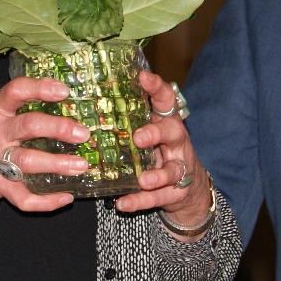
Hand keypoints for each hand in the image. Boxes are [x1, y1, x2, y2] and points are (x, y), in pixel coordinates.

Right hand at [0, 76, 89, 236]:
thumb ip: (18, 111)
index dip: (40, 88)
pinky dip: (47, 201)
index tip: (64, 90)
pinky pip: (24, 197)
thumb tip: (63, 103)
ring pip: (29, 161)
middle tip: (83, 133)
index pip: (16, 91)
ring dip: (58, 164)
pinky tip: (66, 197)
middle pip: (29, 126)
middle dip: (59, 128)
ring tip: (81, 166)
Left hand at [115, 71, 213, 235]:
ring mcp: (179, 168)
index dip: (156, 87)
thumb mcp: (151, 132)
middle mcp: (176, 142)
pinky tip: (123, 203)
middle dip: (156, 133)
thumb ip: (130, 120)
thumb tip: (90, 100)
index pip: (166, 100)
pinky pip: (158, 198)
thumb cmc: (160, 153)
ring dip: (157, 175)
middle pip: (173, 132)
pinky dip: (141, 201)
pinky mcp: (177, 192)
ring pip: (172, 170)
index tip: (142, 77)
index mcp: (167, 122)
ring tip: (142, 180)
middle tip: (138, 138)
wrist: (190, 190)